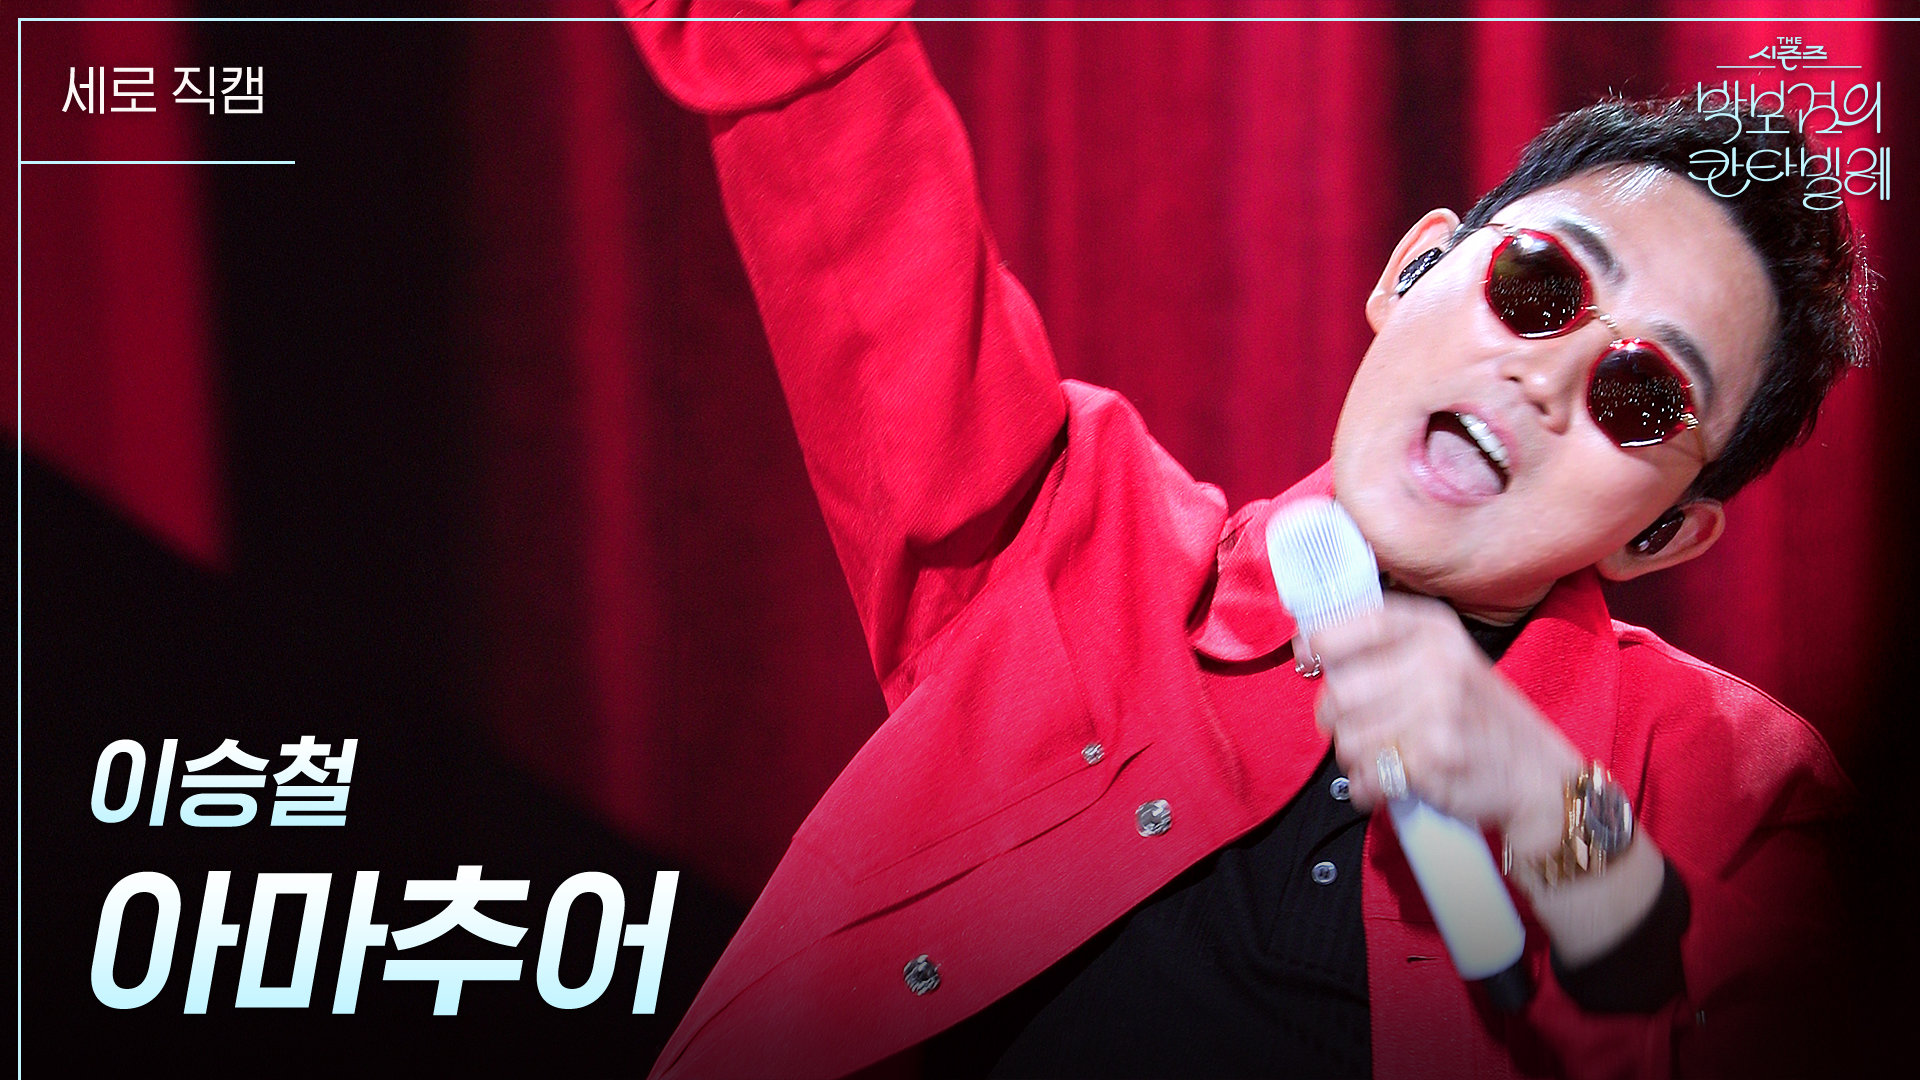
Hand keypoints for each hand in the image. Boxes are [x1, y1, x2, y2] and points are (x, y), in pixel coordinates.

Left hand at [1306, 592, 1578, 859]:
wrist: (1538, 775)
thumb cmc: (1479, 717)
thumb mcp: (1447, 660)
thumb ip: (1387, 647)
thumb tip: (1308, 644)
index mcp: (1436, 631)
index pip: (1353, 624)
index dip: (1318, 643)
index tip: (1309, 659)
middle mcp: (1438, 665)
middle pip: (1339, 691)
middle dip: (1333, 717)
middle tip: (1352, 725)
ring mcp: (1438, 712)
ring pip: (1347, 738)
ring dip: (1353, 755)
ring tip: (1380, 755)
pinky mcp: (1434, 759)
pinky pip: (1366, 775)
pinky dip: (1366, 786)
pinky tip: (1385, 782)